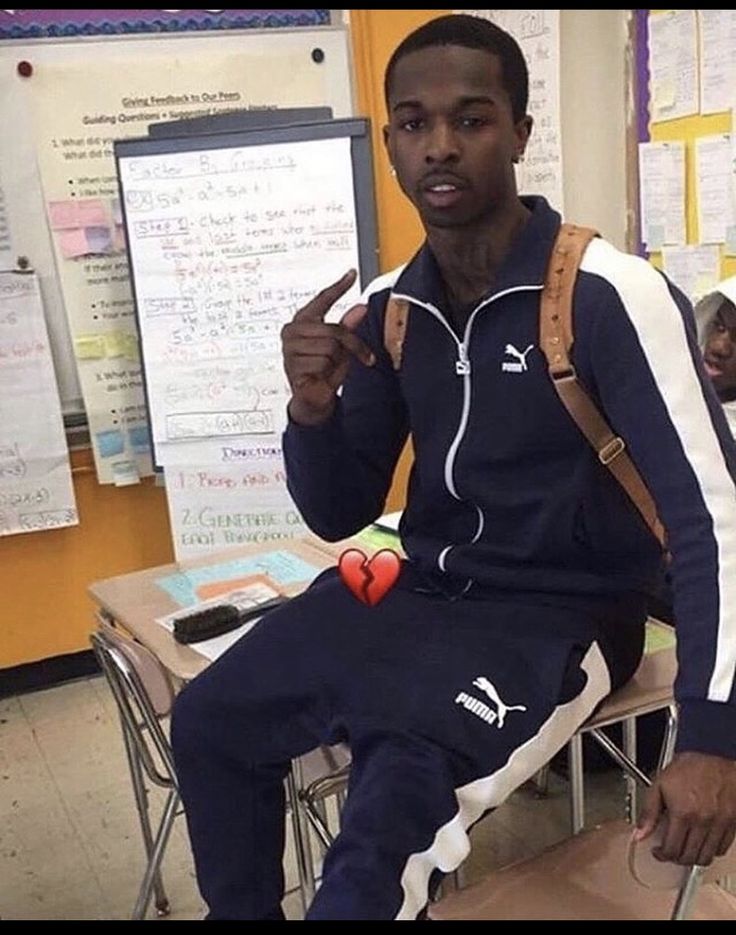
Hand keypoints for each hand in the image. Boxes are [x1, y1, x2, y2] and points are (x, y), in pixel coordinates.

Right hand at [281, 270, 372, 425]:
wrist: (313, 399)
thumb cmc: (324, 371)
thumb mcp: (341, 347)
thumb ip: (348, 327)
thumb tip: (360, 307)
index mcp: (302, 321)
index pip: (323, 300)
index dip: (338, 287)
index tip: (351, 274)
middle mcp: (292, 331)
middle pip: (334, 329)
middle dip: (351, 346)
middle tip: (359, 357)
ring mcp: (290, 347)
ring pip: (330, 347)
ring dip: (337, 362)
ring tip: (328, 369)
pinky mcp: (292, 363)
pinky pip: (323, 362)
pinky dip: (328, 372)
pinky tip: (319, 376)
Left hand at [633, 751, 735, 865]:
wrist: (717, 753)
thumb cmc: (691, 766)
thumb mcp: (660, 783)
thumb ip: (649, 811)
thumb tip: (639, 833)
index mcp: (683, 813)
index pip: (672, 849)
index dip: (662, 855)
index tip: (658, 851)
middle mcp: (703, 822)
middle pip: (689, 857)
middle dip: (676, 858)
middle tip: (670, 851)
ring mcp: (719, 825)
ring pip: (706, 857)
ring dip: (693, 858)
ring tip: (684, 848)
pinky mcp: (732, 824)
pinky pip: (722, 849)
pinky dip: (711, 851)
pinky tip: (701, 841)